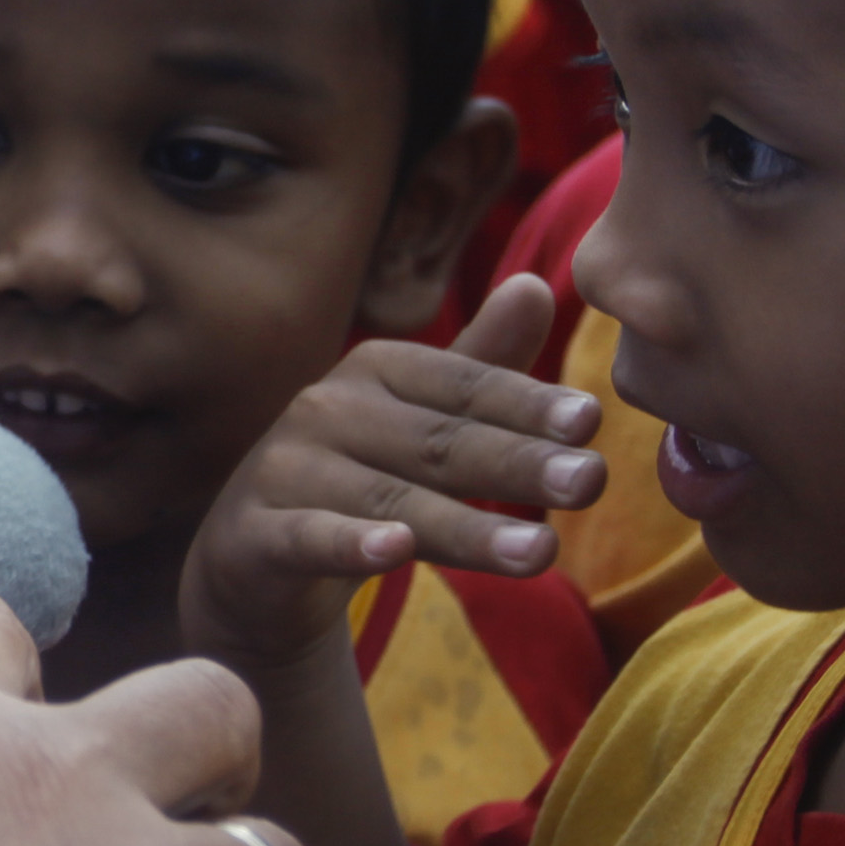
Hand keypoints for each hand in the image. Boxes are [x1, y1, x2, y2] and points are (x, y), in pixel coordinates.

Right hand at [178, 276, 605, 682]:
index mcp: (374, 371)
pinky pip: (309, 539)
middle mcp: (324, 411)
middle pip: (437, 442)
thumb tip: (538, 283)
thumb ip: (480, 367)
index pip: (463, 386)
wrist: (252, 562)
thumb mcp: (422, 425)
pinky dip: (350, 544)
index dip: (526, 402)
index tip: (592, 421)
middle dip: (518, 462)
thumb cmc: (355, 480)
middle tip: (590, 482)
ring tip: (540, 554)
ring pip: (389, 500)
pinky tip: (394, 553)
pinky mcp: (253, 538)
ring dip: (467, 527)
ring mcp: (284, 472)